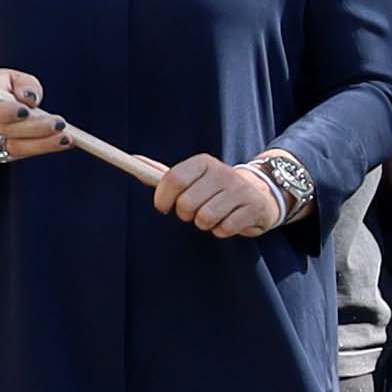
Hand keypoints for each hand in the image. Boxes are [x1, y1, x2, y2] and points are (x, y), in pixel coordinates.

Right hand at [0, 66, 60, 168]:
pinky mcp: (5, 154)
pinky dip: (46, 148)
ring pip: (18, 147)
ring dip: (44, 143)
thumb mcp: (11, 77)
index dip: (6, 112)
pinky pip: (26, 153)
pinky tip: (64, 142)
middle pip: (8, 131)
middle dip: (36, 128)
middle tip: (59, 123)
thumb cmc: (2, 88)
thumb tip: (30, 97)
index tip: (25, 110)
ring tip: (67, 138)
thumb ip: (23, 83)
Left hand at [153, 150, 293, 240]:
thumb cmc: (215, 188)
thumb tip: (133, 160)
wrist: (259, 192)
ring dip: (204, 224)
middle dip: (185, 214)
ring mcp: (239, 190)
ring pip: (205, 218)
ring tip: (211, 216)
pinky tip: (227, 221)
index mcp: (203, 162)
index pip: (174, 179)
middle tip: (193, 211)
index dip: (163, 197)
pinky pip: (224, 229)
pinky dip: (221, 230)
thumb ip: (164, 174)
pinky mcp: (252, 208)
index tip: (162, 207)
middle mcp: (222, 172)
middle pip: (187, 203)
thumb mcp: (192, 177)